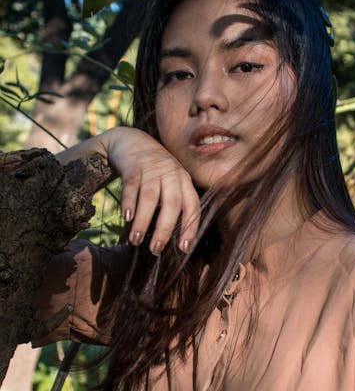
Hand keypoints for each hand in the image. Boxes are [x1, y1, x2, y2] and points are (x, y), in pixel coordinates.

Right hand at [102, 126, 199, 254]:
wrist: (132, 140)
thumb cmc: (155, 170)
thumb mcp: (171, 181)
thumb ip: (176, 203)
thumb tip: (176, 239)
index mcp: (184, 180)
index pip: (192, 206)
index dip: (190, 227)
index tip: (184, 248)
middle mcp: (171, 174)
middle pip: (172, 204)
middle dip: (164, 230)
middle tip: (156, 250)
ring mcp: (152, 170)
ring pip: (150, 198)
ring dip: (143, 221)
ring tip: (135, 240)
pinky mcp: (132, 167)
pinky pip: (131, 188)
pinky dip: (129, 203)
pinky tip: (126, 218)